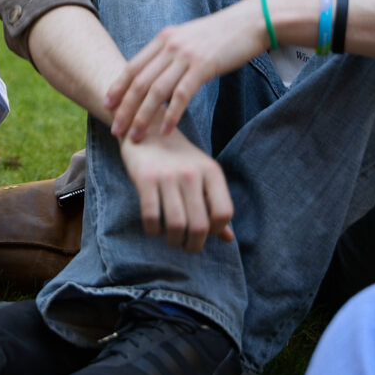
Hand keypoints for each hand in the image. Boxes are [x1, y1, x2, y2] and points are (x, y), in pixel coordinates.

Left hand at [106, 2, 261, 140]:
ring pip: (156, 91)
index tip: (107, 105)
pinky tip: (166, 130)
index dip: (117, 87)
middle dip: (124, 108)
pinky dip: (171, 115)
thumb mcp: (187, 40)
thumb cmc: (219, 36)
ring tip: (135, 136)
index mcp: (163, 39)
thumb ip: (169, 55)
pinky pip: (181, 95)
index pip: (132, 66)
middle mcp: (169, 45)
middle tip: (115, 129)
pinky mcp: (203, 66)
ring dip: (143, 117)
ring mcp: (185, 55)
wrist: (248, 23)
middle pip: (139, 82)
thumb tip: (156, 78)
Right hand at [119, 130, 233, 251]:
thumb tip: (228, 238)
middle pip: (200, 225)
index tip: (205, 232)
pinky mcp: (145, 178)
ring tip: (172, 240)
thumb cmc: (178, 159)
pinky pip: (151, 216)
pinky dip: (153, 231)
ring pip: (177, 225)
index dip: (216, 230)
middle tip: (186, 246)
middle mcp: (192, 173)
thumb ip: (215, 205)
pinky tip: (154, 229)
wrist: (147, 128)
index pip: (224, 213)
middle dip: (193, 245)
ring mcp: (168, 175)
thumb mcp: (202, 175)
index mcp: (211, 171)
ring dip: (174, 241)